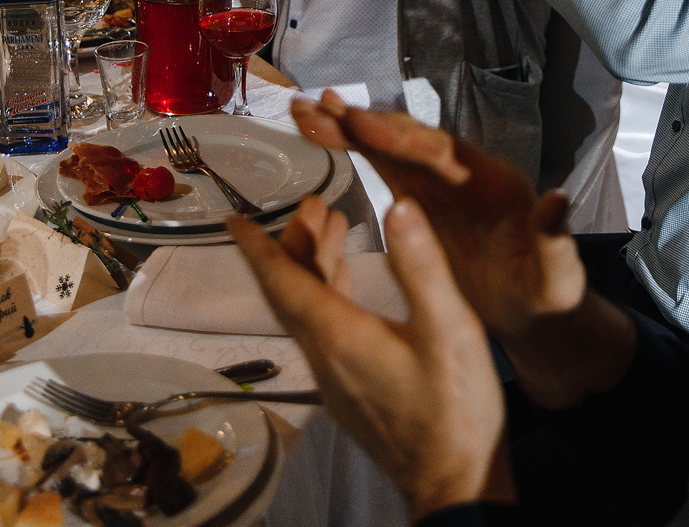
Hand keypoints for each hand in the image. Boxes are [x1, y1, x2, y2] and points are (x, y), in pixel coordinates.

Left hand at [230, 193, 512, 517]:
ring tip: (334, 225)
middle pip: (293, 292)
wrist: (454, 484)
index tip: (233, 220)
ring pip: (309, 311)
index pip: (283, 283)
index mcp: (339, 336)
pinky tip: (347, 281)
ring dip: (315, 267)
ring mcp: (337, 377)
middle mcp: (326, 356)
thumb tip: (399, 207)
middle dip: (294, 244)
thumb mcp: (450, 330)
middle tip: (313, 202)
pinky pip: (325, 330)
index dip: (257, 248)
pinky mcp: (352, 391)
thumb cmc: (455, 411)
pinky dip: (330, 294)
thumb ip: (422, 267)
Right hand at [287, 93, 585, 342]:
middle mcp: (462, 173)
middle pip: (410, 139)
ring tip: (305, 111)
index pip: (442, 153)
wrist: (529, 310)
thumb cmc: (543, 296)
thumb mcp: (557, 279)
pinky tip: (321, 136)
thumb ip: (555, 242)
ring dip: (350, 128)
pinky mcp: (419, 197)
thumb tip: (558, 199)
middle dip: (366, 123)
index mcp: (491, 184)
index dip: (403, 138)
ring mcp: (438, 182)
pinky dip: (353, 149)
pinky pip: (382, 165)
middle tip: (318, 106)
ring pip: (390, 146)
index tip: (363, 124)